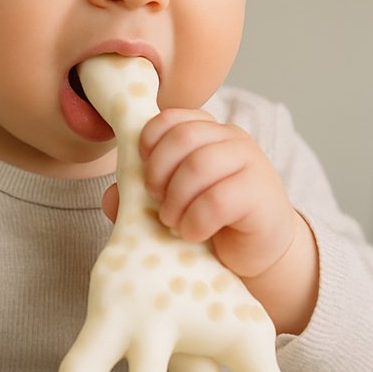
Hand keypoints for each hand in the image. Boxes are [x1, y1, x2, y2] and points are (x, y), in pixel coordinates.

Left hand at [136, 109, 303, 279]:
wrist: (257, 253)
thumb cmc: (212, 223)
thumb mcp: (171, 205)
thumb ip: (138, 197)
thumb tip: (111, 196)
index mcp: (209, 132)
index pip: (171, 118)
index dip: (149, 143)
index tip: (144, 174)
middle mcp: (231, 139)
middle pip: (182, 137)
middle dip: (158, 172)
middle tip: (157, 201)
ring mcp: (251, 163)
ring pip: (199, 166)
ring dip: (176, 200)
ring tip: (173, 222)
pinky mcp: (261, 194)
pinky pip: (217, 200)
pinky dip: (195, 221)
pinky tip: (193, 234)